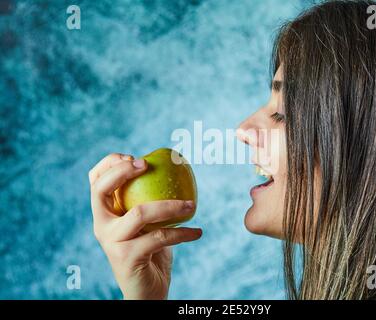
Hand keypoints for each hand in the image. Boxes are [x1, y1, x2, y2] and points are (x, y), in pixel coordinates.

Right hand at [89, 153, 201, 299]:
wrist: (147, 292)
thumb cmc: (151, 253)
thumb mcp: (149, 224)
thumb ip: (150, 202)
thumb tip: (174, 170)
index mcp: (105, 214)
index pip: (95, 181)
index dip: (110, 164)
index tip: (136, 157)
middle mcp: (102, 226)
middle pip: (101, 190)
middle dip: (122, 172)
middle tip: (147, 164)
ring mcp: (111, 242)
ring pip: (140, 213)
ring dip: (171, 205)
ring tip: (192, 204)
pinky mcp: (126, 257)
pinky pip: (160, 237)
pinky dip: (183, 233)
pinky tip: (198, 232)